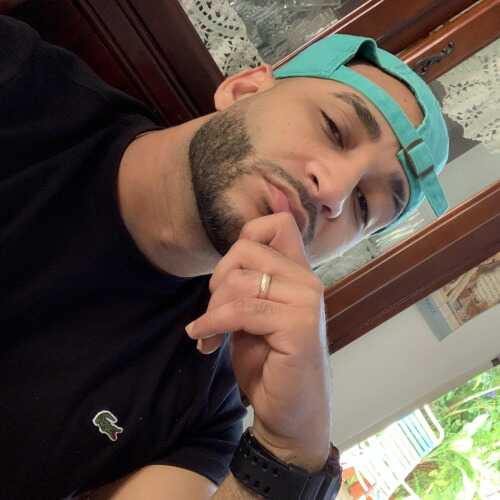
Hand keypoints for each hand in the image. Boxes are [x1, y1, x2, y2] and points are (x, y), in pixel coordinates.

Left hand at [185, 213, 331, 470]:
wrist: (289, 411)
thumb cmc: (269, 363)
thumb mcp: (252, 313)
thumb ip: (247, 282)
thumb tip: (233, 246)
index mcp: (298, 274)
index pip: (278, 224)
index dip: (246, 235)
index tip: (229, 271)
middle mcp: (307, 281)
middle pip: (246, 250)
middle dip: (218, 279)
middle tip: (212, 311)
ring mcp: (306, 301)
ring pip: (239, 282)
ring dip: (212, 310)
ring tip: (208, 333)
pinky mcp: (298, 325)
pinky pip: (240, 311)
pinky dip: (212, 324)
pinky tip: (204, 340)